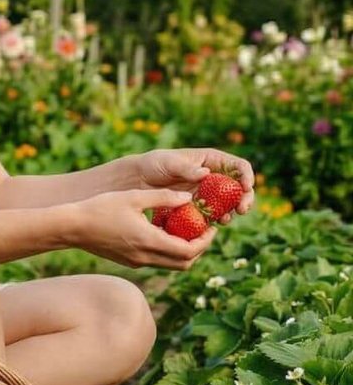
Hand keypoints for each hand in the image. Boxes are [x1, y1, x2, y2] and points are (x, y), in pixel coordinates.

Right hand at [73, 188, 215, 269]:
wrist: (72, 227)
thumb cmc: (100, 208)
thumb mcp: (134, 196)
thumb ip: (164, 197)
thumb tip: (189, 198)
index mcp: (149, 240)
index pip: (189, 250)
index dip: (205, 241)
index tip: (211, 227)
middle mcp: (145, 256)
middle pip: (184, 263)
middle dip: (199, 249)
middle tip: (203, 231)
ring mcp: (136, 261)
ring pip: (171, 264)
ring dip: (184, 251)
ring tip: (185, 231)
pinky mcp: (129, 261)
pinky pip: (157, 260)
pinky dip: (167, 250)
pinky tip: (162, 232)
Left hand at [128, 148, 255, 220]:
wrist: (138, 180)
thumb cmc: (153, 164)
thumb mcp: (168, 163)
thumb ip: (186, 169)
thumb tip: (206, 174)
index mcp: (212, 160)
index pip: (238, 166)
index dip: (246, 176)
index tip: (246, 187)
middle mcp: (214, 176)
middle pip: (239, 187)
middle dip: (245, 198)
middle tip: (242, 209)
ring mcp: (208, 192)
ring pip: (228, 203)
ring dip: (231, 211)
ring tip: (225, 219)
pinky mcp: (200, 206)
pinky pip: (213, 213)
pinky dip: (216, 219)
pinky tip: (213, 224)